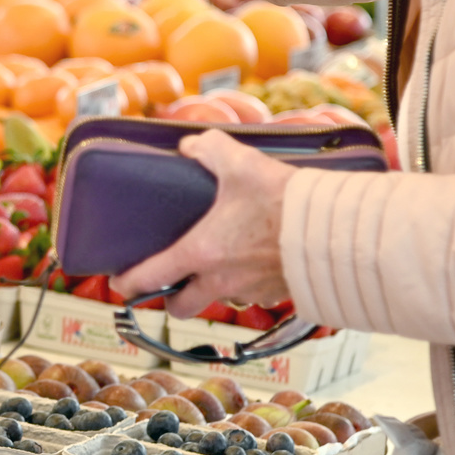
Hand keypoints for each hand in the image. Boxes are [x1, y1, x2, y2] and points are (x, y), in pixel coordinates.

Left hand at [109, 130, 295, 318]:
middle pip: (181, 308)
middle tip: (171, 280)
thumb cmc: (282, 199)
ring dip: (213, 289)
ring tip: (218, 264)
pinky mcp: (279, 293)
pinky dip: (248, 283)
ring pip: (220, 299)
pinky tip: (255, 260)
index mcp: (200, 253)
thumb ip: (208, 149)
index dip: (129, 283)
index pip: (151, 278)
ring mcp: (251, 290)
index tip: (119, 282)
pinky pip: (255, 295)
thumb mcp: (238, 162)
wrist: (336, 229)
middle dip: (171, 300)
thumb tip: (190, 146)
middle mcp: (221, 280)